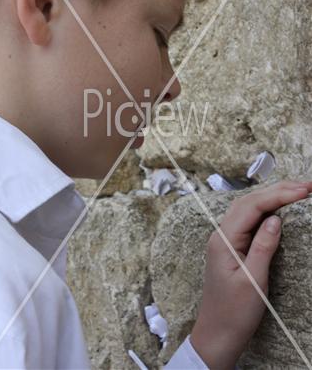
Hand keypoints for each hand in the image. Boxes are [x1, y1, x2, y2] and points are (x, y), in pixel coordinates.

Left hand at [190, 180, 311, 369]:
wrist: (217, 334)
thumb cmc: (233, 312)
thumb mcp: (253, 281)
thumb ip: (263, 247)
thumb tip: (275, 218)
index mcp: (223, 240)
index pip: (252, 206)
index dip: (278, 195)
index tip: (303, 191)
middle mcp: (221, 235)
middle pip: (249, 202)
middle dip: (277, 190)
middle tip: (306, 186)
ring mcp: (225, 240)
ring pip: (248, 208)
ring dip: (272, 196)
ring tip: (297, 190)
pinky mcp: (232, 247)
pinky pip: (248, 221)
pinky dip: (265, 209)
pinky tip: (278, 207)